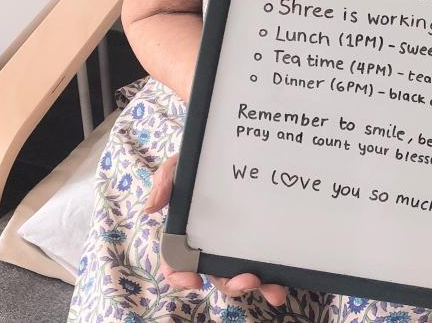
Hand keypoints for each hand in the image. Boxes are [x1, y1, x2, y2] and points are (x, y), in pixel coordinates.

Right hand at [145, 155, 286, 306]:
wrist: (234, 146)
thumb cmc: (202, 161)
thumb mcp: (180, 165)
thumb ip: (165, 180)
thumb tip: (150, 209)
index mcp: (189, 233)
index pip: (176, 263)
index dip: (180, 277)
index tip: (194, 279)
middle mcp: (212, 244)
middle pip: (216, 276)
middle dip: (231, 285)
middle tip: (247, 279)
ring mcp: (236, 244)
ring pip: (240, 276)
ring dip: (253, 286)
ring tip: (270, 286)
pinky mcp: (259, 240)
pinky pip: (264, 265)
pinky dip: (272, 280)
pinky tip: (281, 283)